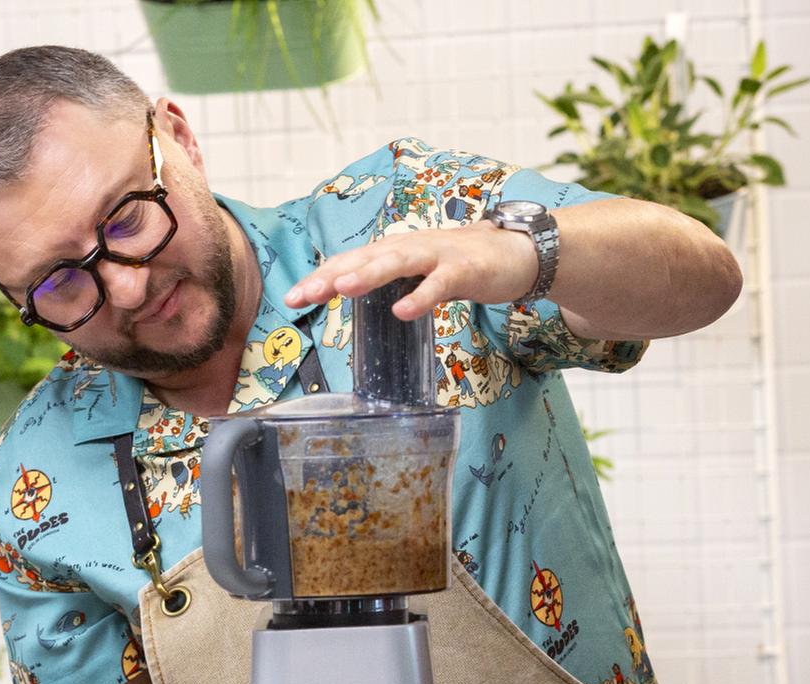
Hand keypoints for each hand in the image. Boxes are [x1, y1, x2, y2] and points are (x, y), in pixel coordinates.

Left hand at [283, 222, 539, 320]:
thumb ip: (386, 278)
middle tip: (301, 295)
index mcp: (394, 249)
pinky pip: (439, 284)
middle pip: (364, 259)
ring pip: (397, 262)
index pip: (350, 261)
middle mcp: (409, 247)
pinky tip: (402, 311)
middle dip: (330, 276)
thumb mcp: (416, 269)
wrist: (517, 252)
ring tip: (342, 288)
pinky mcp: (464, 269)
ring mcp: (437, 256)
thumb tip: (345, 289)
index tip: (292, 297)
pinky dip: (421, 297)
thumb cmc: (461, 262)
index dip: (321, 277)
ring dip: (368, 274)